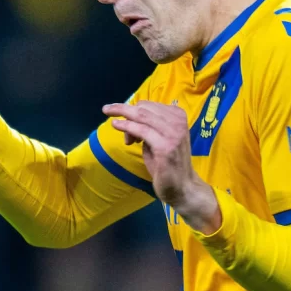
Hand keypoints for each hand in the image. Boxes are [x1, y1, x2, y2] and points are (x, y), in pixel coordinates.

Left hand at [102, 100, 219, 231]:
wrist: (183, 186)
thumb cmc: (168, 163)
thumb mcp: (159, 139)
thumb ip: (148, 126)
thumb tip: (128, 119)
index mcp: (179, 116)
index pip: (150, 105)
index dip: (135, 110)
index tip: (127, 123)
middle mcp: (178, 121)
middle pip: (145, 107)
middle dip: (124, 109)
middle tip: (108, 110)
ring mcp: (173, 133)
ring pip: (142, 115)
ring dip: (122, 114)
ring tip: (110, 118)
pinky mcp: (165, 146)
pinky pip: (141, 130)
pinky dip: (126, 126)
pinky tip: (115, 125)